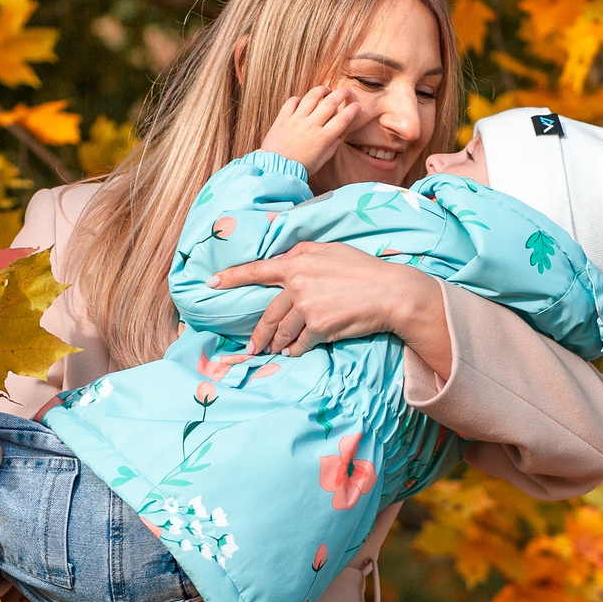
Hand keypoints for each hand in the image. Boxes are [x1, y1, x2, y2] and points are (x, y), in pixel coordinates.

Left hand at [210, 240, 453, 376]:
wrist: (391, 293)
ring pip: (282, 332)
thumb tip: (285, 259)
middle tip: (251, 347)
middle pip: (267, 314)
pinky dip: (297, 350)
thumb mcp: (332, 251)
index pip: (256, 270)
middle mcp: (297, 284)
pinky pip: (299, 344)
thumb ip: (304, 253)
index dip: (231, 278)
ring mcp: (307, 307)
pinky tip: (299, 351)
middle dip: (259, 335)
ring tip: (278, 350)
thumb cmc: (364, 271)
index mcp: (297, 263)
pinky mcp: (318, 327)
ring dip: (279, 344)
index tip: (211, 283)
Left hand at [258, 84, 360, 171]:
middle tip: (347, 90)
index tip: (357, 105)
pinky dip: (298, 99)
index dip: (352, 110)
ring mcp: (296, 120)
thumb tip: (339, 138)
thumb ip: (331, 148)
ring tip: (326, 89)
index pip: (342, 119)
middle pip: (330, 103)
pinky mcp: (282, 119)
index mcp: (323, 138)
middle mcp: (311, 126)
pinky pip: (292, 102)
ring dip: (321, 90)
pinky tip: (302, 100)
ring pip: (311, 97)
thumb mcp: (320, 162)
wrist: (275, 170)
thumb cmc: (299, 168)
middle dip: (341, 94)